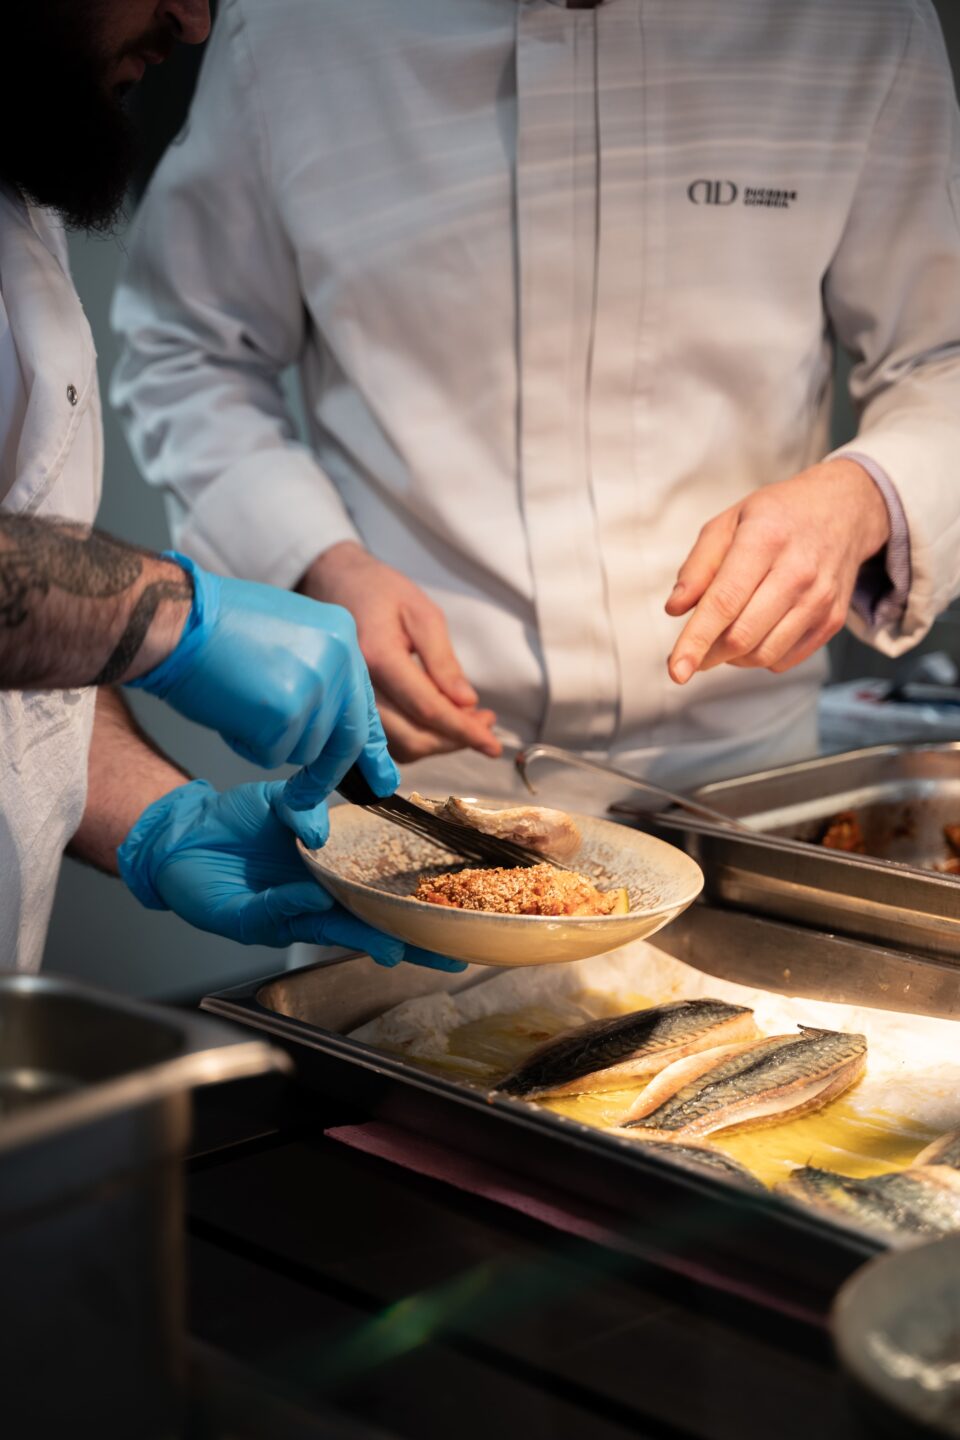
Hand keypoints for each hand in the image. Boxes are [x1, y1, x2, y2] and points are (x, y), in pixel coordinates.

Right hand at [117, 779, 466, 970]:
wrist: (176, 841)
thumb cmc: (203, 889)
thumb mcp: (236, 915)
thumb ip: (274, 912)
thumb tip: (315, 900)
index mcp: (307, 912)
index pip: (357, 930)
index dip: (386, 942)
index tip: (409, 952)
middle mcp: (321, 880)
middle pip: (377, 898)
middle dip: (416, 918)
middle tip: (456, 930)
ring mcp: (314, 844)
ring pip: (360, 852)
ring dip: (394, 866)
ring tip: (436, 880)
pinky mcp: (298, 808)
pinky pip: (320, 810)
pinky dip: (335, 814)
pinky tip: (373, 813)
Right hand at [129, 554, 397, 844]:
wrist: (173, 617)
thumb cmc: (216, 627)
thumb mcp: (288, 635)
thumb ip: (318, 674)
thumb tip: (334, 725)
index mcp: (342, 635)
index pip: (363, 703)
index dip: (370, 746)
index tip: (382, 778)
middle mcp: (340, 659)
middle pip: (345, 738)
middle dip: (326, 773)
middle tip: (306, 795)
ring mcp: (315, 686)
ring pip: (305, 750)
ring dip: (270, 742)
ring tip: (240, 701)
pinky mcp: (285, 713)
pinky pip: (271, 755)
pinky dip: (245, 745)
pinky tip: (228, 709)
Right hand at [301, 542, 500, 762]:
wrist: (335, 586)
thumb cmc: (381, 593)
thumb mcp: (423, 614)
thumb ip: (443, 661)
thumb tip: (467, 703)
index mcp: (378, 657)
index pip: (426, 708)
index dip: (463, 730)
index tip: (492, 745)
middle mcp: (358, 687)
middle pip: (413, 737)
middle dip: (455, 739)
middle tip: (486, 722)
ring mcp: (350, 702)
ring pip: (401, 746)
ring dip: (440, 742)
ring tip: (469, 720)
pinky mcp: (352, 710)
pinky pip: (389, 741)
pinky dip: (420, 739)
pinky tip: (441, 721)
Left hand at [665, 460, 890, 682]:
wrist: (843, 510)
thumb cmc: (775, 516)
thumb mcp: (728, 523)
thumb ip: (698, 566)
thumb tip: (675, 609)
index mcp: (765, 540)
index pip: (725, 602)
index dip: (696, 640)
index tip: (676, 671)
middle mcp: (798, 572)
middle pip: (742, 636)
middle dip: (707, 655)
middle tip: (689, 654)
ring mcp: (820, 599)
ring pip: (763, 655)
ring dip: (732, 658)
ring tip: (721, 638)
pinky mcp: (833, 620)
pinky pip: (785, 660)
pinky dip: (759, 658)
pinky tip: (752, 635)